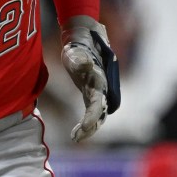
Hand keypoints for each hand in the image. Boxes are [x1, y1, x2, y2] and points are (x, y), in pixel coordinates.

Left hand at [61, 16, 120, 142]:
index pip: (98, 103)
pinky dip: (85, 124)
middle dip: (90, 127)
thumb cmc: (79, 44)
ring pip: (97, 116)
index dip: (92, 115)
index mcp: (100, 80)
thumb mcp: (76, 50)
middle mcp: (102, 88)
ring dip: (88, 129)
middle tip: (77, 137)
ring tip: (75, 138)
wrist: (84, 38)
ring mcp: (98, 91)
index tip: (84, 125)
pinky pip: (91, 113)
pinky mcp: (91, 93)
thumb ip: (80, 58)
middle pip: (100, 113)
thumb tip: (85, 63)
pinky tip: (75, 133)